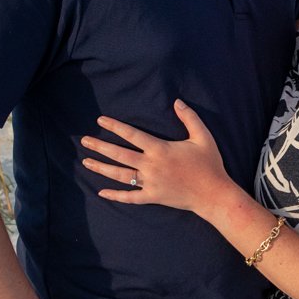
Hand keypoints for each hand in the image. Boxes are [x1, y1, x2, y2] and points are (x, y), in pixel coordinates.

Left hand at [81, 101, 229, 216]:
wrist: (214, 194)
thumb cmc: (209, 164)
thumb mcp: (203, 137)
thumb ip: (189, 118)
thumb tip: (177, 101)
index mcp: (160, 149)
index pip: (132, 135)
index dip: (115, 127)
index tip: (100, 121)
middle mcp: (151, 166)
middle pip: (119, 154)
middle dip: (100, 147)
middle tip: (84, 141)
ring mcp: (150, 183)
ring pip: (120, 175)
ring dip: (101, 168)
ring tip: (86, 162)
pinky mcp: (152, 197)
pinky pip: (130, 197)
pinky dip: (115, 195)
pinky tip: (101, 192)